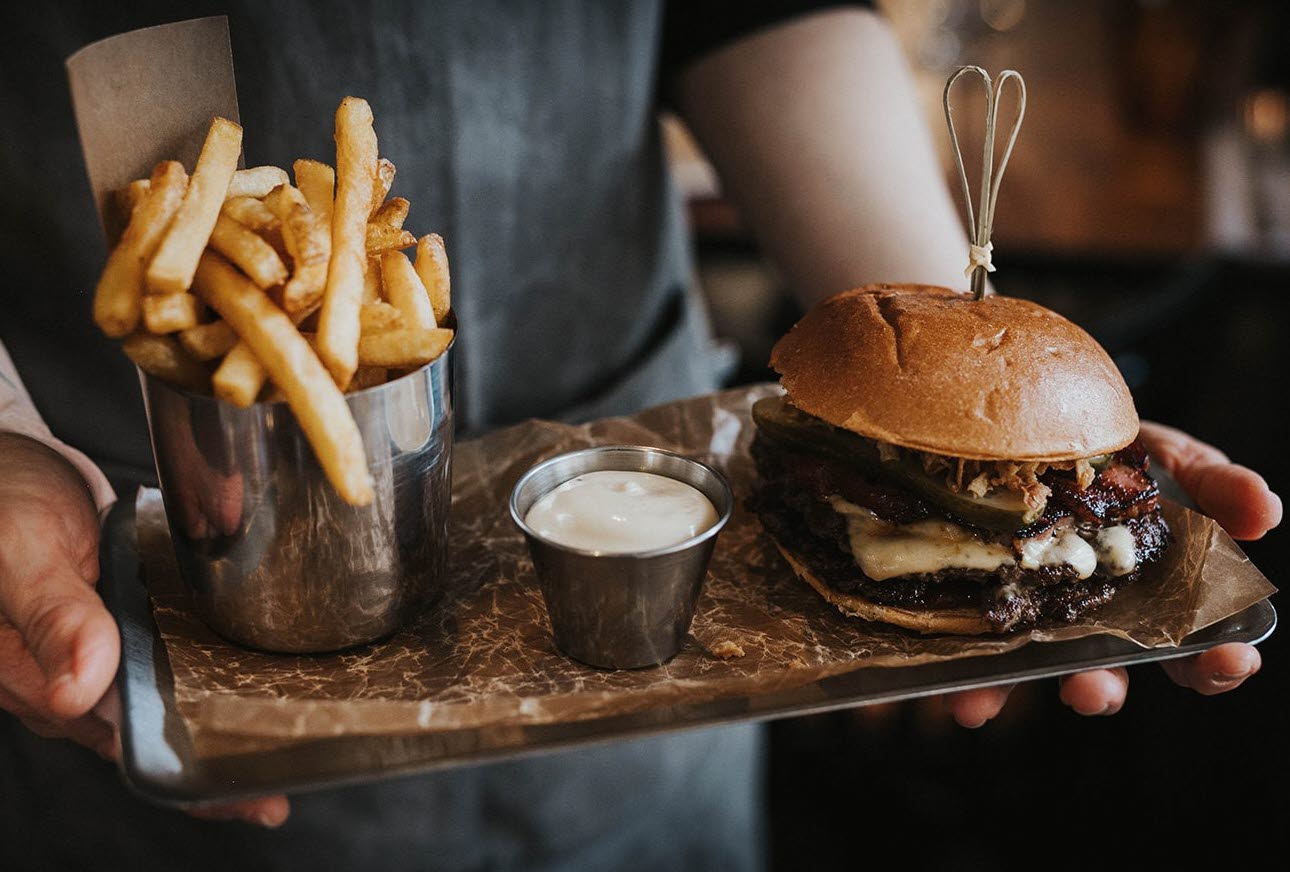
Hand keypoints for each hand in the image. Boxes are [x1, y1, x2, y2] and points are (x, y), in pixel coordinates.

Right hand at [0, 433, 286, 826]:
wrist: (5, 467)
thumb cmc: (0, 503)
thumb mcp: (22, 553)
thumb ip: (55, 617)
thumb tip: (79, 689)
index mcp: (37, 678)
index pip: (123, 741)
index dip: (185, 773)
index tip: (244, 793)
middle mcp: (64, 682)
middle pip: (148, 738)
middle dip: (213, 763)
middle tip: (285, 778)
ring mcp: (91, 659)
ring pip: (159, 708)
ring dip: (216, 724)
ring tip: (284, 745)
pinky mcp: (116, 630)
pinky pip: (161, 666)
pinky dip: (203, 678)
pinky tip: (253, 681)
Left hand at [941, 421, 1282, 727]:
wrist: (1039, 423)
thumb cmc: (1122, 458)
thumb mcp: (1176, 460)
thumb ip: (1220, 487)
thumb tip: (1266, 509)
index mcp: (1155, 604)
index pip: (1197, 651)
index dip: (1215, 663)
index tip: (1229, 658)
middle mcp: (1093, 624)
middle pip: (1105, 676)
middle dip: (1098, 690)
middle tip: (1090, 690)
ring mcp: (1033, 618)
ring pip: (1022, 671)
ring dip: (1004, 691)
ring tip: (980, 703)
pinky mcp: (976, 603)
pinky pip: (958, 645)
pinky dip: (945, 667)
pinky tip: (933, 677)